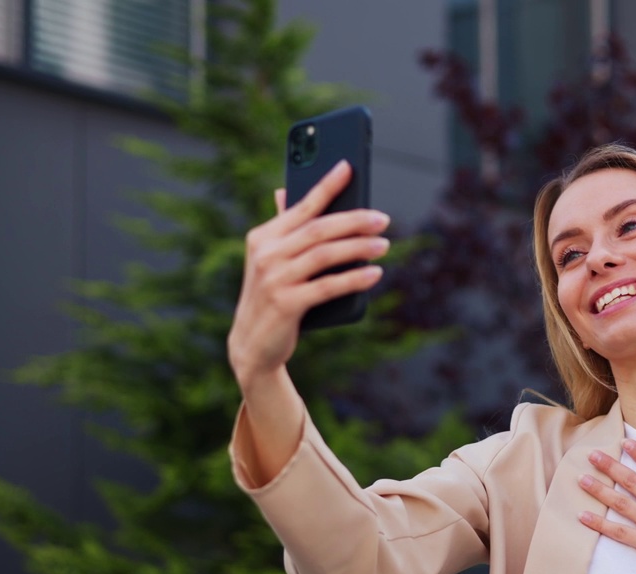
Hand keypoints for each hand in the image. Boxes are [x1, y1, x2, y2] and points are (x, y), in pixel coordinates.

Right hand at [228, 160, 390, 392]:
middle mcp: (266, 254)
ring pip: (325, 255)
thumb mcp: (271, 261)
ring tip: (384, 245)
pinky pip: (327, 286)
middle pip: (319, 229)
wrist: (252, 345)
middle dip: (354, 220)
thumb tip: (284, 191)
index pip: (301, 205)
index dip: (325, 185)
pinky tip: (374, 274)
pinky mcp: (286, 304)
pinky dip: (353, 278)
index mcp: (263, 237)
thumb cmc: (271, 296)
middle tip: (382, 219)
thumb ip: (283, 230)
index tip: (349, 166)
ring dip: (359, 248)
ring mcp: (274, 279)